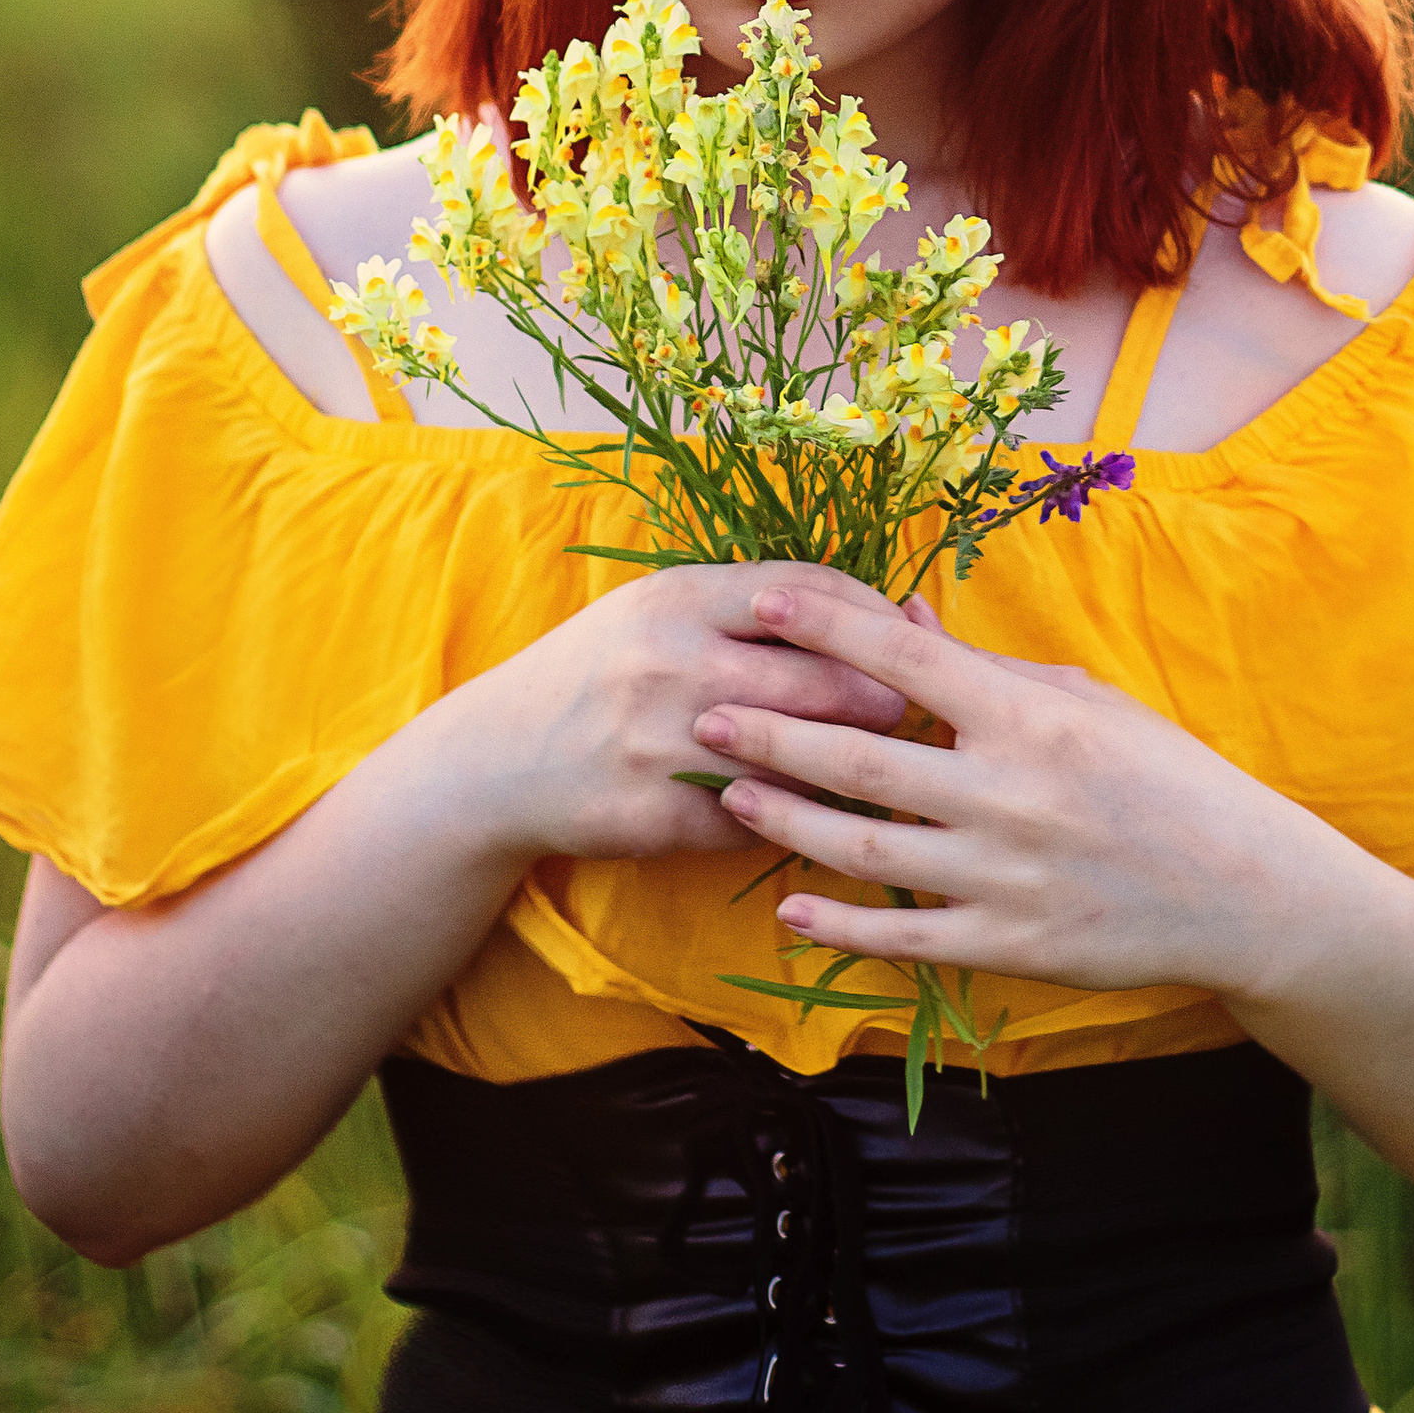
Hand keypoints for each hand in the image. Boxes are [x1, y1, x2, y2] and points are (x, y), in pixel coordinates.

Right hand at [445, 563, 946, 867]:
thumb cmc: (602, 671)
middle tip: (915, 713)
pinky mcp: (657, 818)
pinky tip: (813, 812)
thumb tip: (873, 611)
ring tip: (885, 767)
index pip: (809, 592)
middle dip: (884, 699)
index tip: (905, 636)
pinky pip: (759, 820)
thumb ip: (752, 605)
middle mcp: (674, 663)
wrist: (498, 759)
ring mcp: (663, 744)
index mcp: (681, 599)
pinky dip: (794, 817)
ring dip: (850, 766)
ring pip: (799, 758)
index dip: (873, 614)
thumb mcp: (660, 610)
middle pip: (824, 679)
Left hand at [691, 583, 1344, 1000]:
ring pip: (865, 846)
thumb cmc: (1164, 776)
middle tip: (704, 710)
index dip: (826, 628)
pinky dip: (839, 923)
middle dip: (773, 730)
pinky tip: (788, 905)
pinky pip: (904, 934)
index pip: (905, 659)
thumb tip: (904, 614)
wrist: (1240, 888)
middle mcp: (1007, 791)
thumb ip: (988, 667)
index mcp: (1028, 716)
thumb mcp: (1086, 700)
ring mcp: (1003, 874)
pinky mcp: (1006, 944)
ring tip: (729, 791)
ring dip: (787, 816)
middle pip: (861, 756)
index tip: (762, 602)